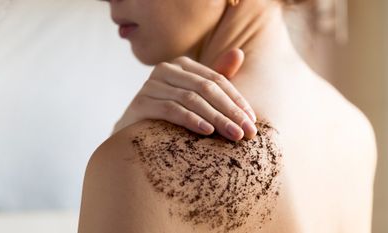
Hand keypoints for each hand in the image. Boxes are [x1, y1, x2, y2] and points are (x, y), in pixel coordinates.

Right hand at [112, 48, 256, 141]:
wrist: (135, 134)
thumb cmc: (170, 115)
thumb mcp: (196, 96)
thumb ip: (217, 77)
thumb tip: (239, 53)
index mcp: (181, 65)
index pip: (216, 79)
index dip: (237, 100)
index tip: (252, 121)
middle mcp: (165, 70)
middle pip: (205, 88)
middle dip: (230, 111)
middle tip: (247, 132)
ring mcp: (150, 85)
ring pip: (191, 99)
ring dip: (216, 118)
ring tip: (233, 134)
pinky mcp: (140, 103)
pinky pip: (171, 110)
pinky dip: (191, 120)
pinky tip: (207, 131)